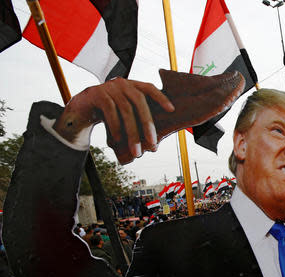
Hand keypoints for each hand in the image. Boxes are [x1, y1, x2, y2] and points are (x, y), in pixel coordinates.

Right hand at [53, 78, 174, 164]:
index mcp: (131, 86)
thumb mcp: (124, 115)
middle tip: (152, 144)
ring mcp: (108, 87)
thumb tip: (154, 143)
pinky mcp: (95, 93)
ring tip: (135, 150)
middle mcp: (121, 83)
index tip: (172, 110)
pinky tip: (118, 140)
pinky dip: (116, 127)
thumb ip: (137, 120)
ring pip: (125, 109)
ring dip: (132, 132)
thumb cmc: (107, 115)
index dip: (161, 98)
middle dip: (147, 125)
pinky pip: (109, 110)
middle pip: (139, 101)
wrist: (79, 111)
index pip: (149, 88)